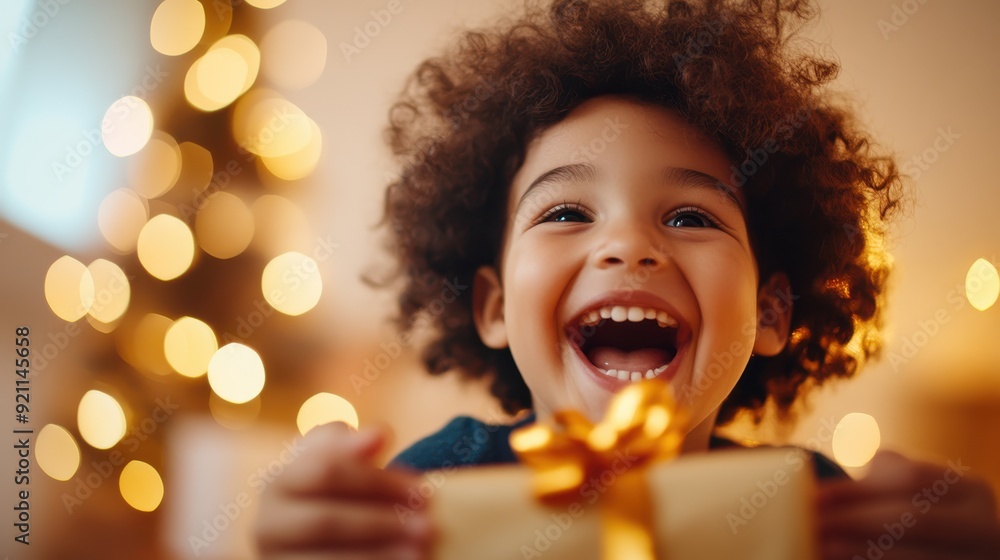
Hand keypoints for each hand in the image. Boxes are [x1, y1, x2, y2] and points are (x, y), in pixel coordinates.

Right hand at [255, 423, 432, 558]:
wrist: (311, 539)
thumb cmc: (335, 492)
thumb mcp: (339, 461)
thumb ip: (354, 445)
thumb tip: (377, 435)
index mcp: (279, 482)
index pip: (325, 472)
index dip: (377, 480)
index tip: (422, 490)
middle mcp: (267, 525)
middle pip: (325, 521)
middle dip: (380, 523)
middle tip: (429, 527)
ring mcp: (276, 559)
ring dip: (378, 556)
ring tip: (420, 552)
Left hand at [818, 450, 999, 559]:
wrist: (946, 550)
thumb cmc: (913, 510)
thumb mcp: (906, 489)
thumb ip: (877, 477)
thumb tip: (814, 481)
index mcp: (972, 491)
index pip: (910, 478)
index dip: (857, 486)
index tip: (813, 493)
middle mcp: (985, 528)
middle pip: (913, 519)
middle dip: (855, 519)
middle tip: (811, 520)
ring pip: (914, 556)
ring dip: (860, 551)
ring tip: (821, 546)